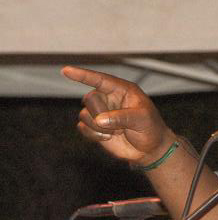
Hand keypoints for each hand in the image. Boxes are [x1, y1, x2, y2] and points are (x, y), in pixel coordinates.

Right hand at [61, 66, 175, 164]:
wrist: (149, 149)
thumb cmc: (150, 128)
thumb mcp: (142, 119)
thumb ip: (122, 117)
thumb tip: (100, 120)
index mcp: (122, 90)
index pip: (100, 79)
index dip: (83, 75)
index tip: (65, 70)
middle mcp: (109, 98)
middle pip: (89, 99)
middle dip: (100, 114)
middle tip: (118, 125)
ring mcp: (101, 113)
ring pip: (83, 114)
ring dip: (98, 127)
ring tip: (116, 132)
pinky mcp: (95, 127)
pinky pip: (82, 127)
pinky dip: (93, 134)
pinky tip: (108, 138)